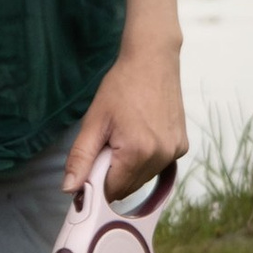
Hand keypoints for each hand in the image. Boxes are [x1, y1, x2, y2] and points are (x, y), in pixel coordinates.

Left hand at [64, 40, 187, 202]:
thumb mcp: (94, 121)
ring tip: (124, 136)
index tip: (90, 168)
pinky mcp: (182, 146)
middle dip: (113, 175)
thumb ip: (81, 158)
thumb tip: (70, 190)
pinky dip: (146, 159)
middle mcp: (161, 157)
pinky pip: (158, 166)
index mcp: (137, 153)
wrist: (152, 61)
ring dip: (130, 168)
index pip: (112, 191)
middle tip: (107, 144)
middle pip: (128, 187)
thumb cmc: (121, 86)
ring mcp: (175, 152)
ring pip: (144, 178)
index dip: (96, 184)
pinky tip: (141, 134)